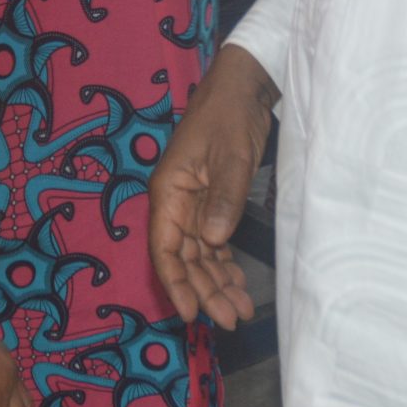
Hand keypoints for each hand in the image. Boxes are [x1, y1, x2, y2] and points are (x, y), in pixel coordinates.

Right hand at [148, 45, 276, 330]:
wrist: (241, 87)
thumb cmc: (228, 115)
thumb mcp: (230, 155)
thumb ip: (223, 199)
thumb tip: (213, 243)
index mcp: (169, 191)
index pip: (165, 248)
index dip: (176, 283)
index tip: (190, 313)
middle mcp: (176, 203)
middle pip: (184, 258)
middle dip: (204, 291)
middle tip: (231, 319)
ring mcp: (194, 204)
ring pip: (201, 255)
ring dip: (217, 283)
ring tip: (240, 311)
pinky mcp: (213, 202)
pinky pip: (214, 243)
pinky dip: (225, 265)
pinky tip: (237, 284)